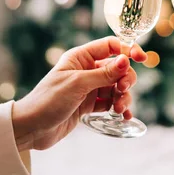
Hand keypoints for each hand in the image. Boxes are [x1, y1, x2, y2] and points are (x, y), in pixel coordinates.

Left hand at [11, 37, 145, 150]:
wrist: (31, 128)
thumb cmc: (48, 100)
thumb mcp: (78, 84)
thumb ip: (104, 74)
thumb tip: (126, 60)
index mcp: (80, 57)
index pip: (110, 46)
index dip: (127, 49)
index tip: (141, 58)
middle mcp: (86, 70)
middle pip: (118, 67)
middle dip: (125, 78)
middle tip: (122, 90)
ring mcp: (88, 87)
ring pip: (116, 86)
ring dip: (123, 96)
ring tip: (120, 109)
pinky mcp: (89, 104)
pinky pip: (111, 102)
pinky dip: (119, 107)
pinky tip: (124, 116)